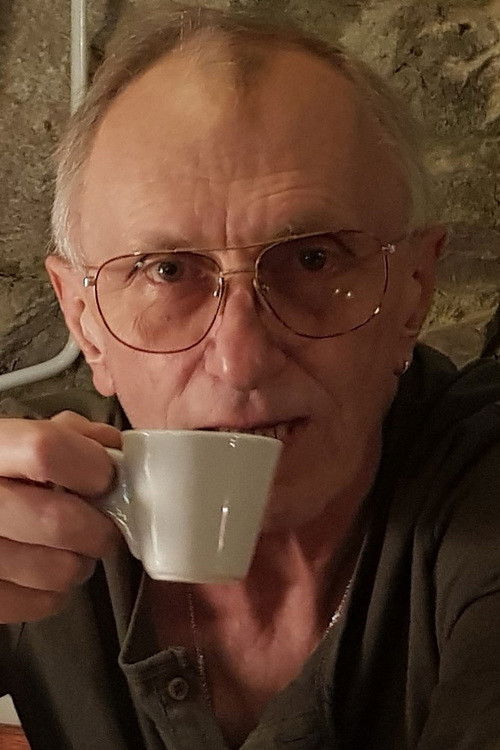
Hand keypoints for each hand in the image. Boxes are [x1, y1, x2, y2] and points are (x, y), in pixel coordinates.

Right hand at [0, 411, 121, 623]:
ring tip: (70, 547)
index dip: (90, 465)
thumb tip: (113, 448)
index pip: (45, 451)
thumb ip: (67, 433)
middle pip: (60, 521)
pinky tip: (44, 570)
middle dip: (98, 525)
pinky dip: (55, 590)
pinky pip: (42, 603)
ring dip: (80, 560)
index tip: (105, 476)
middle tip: (100, 522)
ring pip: (60, 570)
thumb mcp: (15, 439)